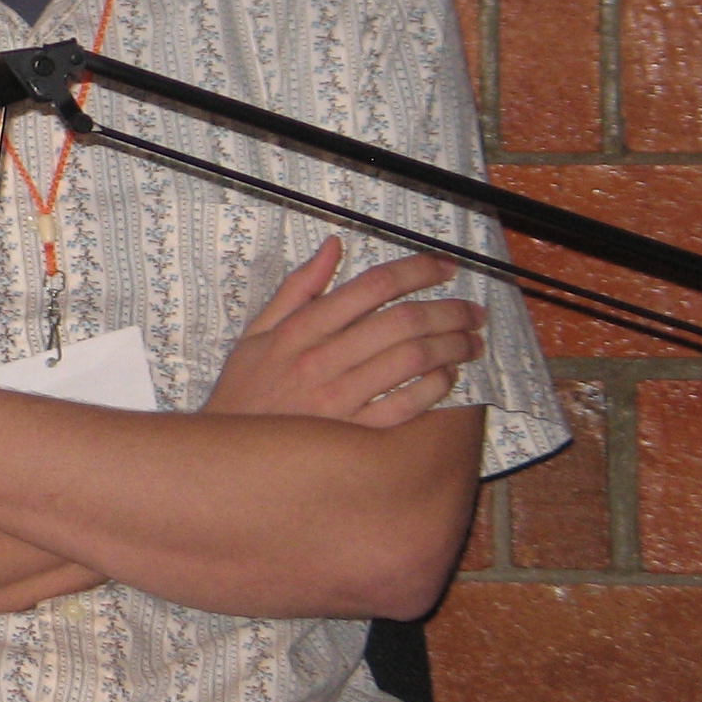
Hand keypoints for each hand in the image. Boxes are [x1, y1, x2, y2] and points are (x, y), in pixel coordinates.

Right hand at [201, 240, 483, 427]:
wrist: (230, 453)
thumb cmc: (245, 390)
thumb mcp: (257, 332)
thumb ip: (297, 289)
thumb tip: (332, 247)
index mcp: (299, 330)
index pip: (371, 286)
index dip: (416, 270)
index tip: (443, 268)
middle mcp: (321, 360)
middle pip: (401, 321)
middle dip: (448, 310)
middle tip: (471, 310)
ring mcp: (339, 399)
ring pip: (411, 360)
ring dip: (451, 347)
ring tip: (469, 342)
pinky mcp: (352, 434)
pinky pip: (406, 406)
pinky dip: (435, 389)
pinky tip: (447, 378)